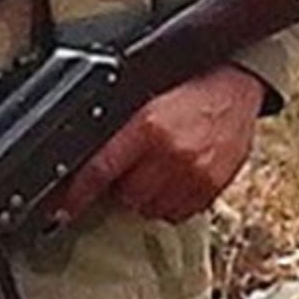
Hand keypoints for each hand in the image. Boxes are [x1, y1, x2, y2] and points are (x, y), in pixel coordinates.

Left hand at [56, 63, 264, 225]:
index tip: (62, 211)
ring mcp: (195, 174)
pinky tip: (177, 177)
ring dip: (147, 196)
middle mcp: (171, 154)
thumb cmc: (188, 88)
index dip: (77, 196)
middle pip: (126, 196)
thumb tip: (83, 161)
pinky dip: (171, 201)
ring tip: (158, 169)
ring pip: (150, 209)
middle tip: (134, 165)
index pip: (100, 171)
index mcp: (148, 126)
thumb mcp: (145, 98)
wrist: (236, 86)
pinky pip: (178, 213)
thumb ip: (118, 129)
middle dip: (123, 185)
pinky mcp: (213, 188)